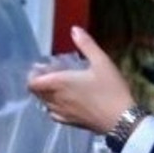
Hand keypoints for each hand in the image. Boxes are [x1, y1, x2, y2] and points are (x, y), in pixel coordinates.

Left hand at [25, 29, 141, 139]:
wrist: (121, 119)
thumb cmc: (111, 89)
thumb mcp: (102, 62)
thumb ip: (86, 45)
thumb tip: (74, 29)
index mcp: (60, 82)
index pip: (33, 82)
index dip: (33, 75)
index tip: (42, 68)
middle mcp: (56, 98)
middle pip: (36, 92)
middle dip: (39, 82)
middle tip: (51, 74)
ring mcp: (61, 112)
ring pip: (44, 103)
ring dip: (46, 94)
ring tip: (58, 86)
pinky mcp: (69, 123)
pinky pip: (53, 114)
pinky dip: (53, 106)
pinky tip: (64, 101)